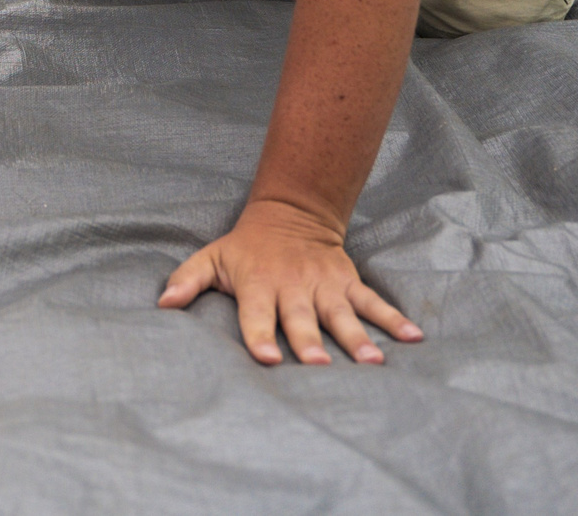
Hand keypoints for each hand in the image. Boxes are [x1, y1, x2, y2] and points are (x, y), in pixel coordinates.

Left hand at [157, 198, 422, 365]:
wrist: (291, 212)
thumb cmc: (246, 247)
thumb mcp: (212, 257)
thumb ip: (187, 280)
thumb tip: (163, 304)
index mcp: (259, 285)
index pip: (257, 314)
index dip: (259, 335)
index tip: (267, 358)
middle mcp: (293, 288)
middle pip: (302, 319)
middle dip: (310, 342)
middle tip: (320, 366)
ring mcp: (324, 286)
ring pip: (342, 314)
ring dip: (358, 338)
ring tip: (373, 362)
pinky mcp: (348, 282)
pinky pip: (373, 301)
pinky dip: (394, 318)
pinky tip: (414, 338)